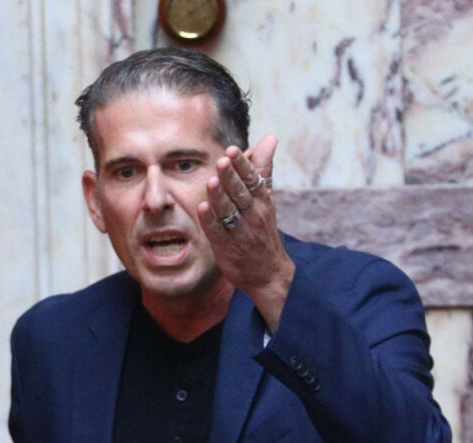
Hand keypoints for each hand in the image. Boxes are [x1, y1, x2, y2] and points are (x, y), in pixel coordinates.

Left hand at [199, 135, 294, 330]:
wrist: (269, 273)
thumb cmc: (263, 230)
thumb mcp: (267, 198)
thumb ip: (263, 169)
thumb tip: (270, 138)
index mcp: (262, 201)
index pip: (253, 179)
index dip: (242, 165)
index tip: (233, 150)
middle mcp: (253, 215)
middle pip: (241, 193)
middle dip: (231, 177)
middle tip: (222, 161)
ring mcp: (240, 232)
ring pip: (229, 212)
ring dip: (220, 197)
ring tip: (211, 182)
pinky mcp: (226, 247)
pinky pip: (218, 232)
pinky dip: (210, 221)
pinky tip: (202, 209)